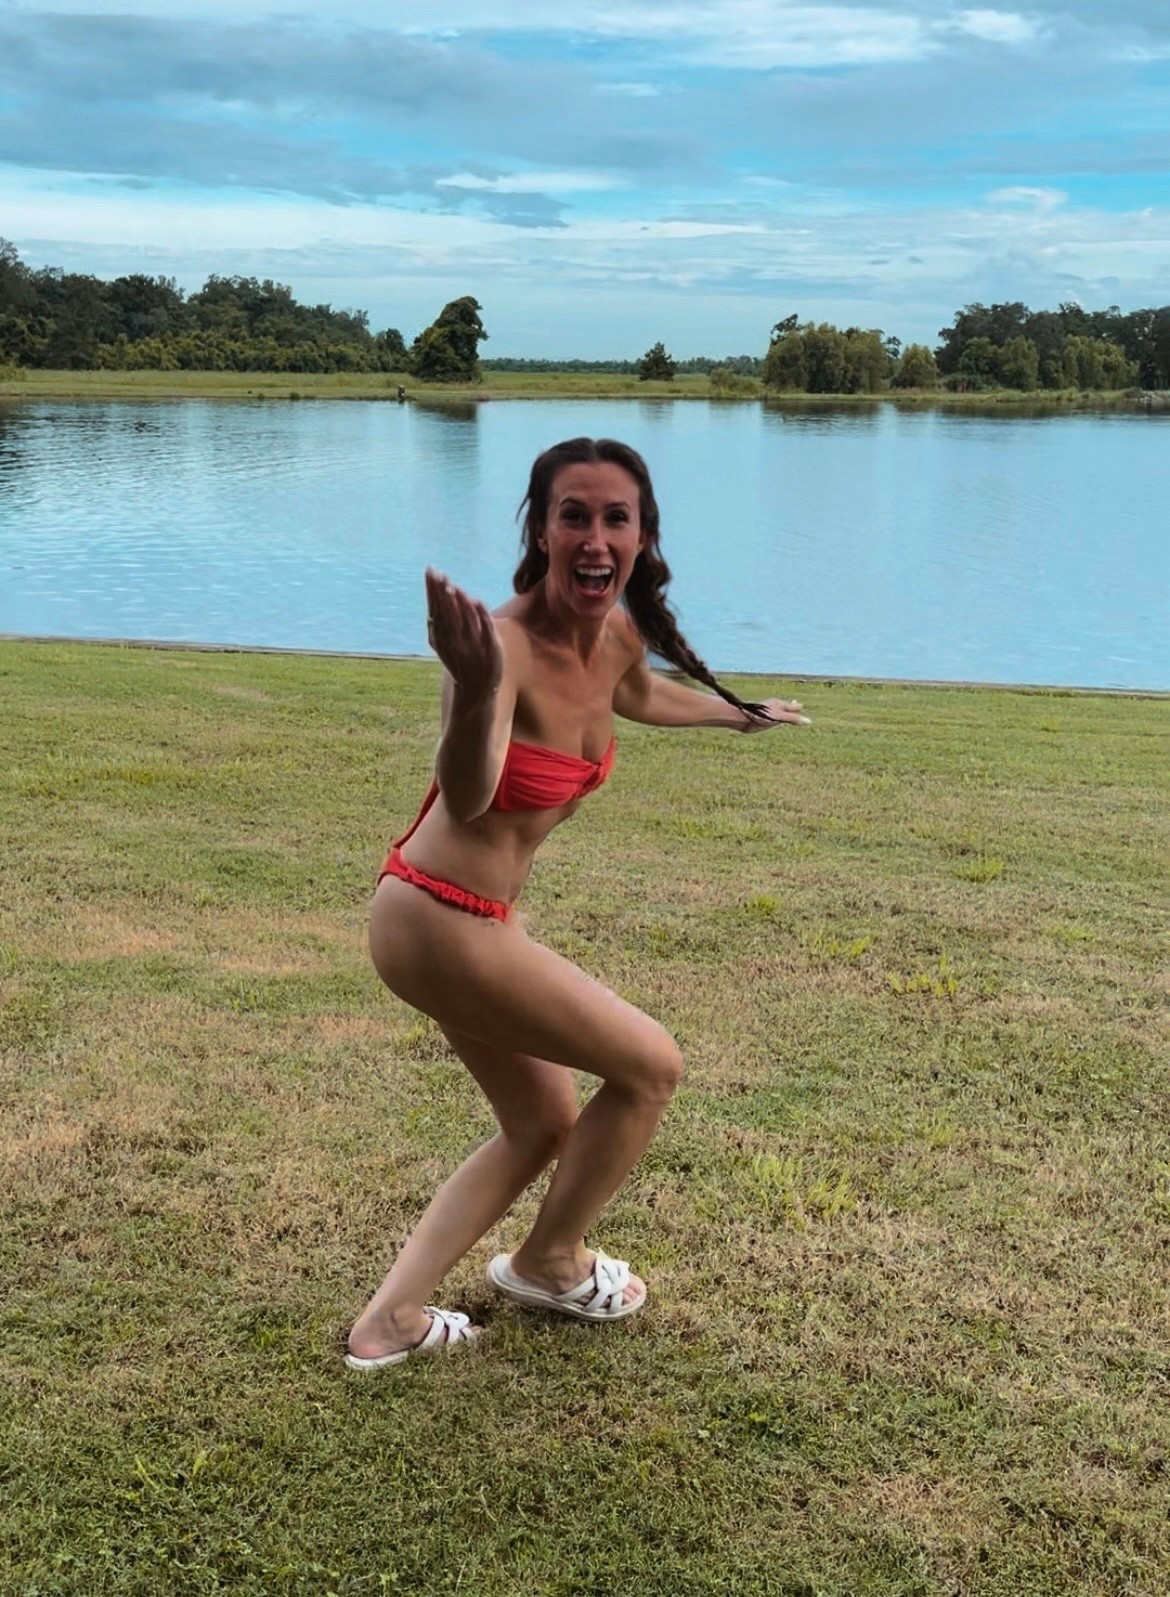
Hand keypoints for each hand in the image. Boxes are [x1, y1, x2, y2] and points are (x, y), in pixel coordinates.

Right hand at [425, 568, 502, 697]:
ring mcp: (472, 645)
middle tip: (438, 572)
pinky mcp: (490, 648)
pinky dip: (480, 616)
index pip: (435, 608)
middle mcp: (454, 640)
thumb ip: (440, 622)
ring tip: (453, 585)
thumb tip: (435, 597)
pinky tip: (476, 601)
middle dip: (441, 592)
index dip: (432, 590)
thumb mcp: (444, 644)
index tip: (431, 571)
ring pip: (463, 620)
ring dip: (458, 603)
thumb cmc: (459, 662)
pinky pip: (485, 629)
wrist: (475, 689)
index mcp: (441, 637)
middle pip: (446, 612)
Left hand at [740, 697, 809, 731]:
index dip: (799, 707)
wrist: (743, 718)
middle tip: (798, 706)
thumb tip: (808, 721)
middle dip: (792, 707)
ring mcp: (768, 711)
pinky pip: (773, 716)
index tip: (804, 706)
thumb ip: (793, 719)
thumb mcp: (779, 717)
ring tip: (788, 712)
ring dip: (784, 712)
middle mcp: (775, 707)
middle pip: (786, 707)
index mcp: (780, 704)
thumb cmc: (760, 716)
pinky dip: (776, 717)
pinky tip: (773, 719)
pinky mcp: (762, 717)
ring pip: (779, 711)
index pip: (794, 706)